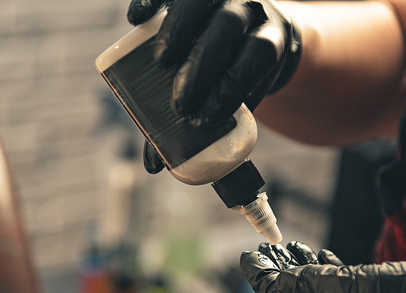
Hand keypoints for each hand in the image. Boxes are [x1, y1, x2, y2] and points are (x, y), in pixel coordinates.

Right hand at [127, 0, 301, 173]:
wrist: (252, 33)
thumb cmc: (235, 75)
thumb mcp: (233, 98)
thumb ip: (201, 124)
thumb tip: (156, 163)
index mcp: (268, 40)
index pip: (256, 57)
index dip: (232, 86)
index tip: (206, 117)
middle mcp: (249, 10)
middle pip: (227, 29)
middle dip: (202, 67)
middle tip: (180, 102)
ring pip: (200, 3)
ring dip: (178, 31)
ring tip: (160, 62)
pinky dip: (152, 1)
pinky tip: (136, 18)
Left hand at [241, 241, 405, 292]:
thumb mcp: (368, 286)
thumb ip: (321, 283)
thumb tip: (283, 280)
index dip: (264, 279)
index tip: (247, 255)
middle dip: (282, 276)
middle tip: (265, 248)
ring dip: (307, 277)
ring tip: (290, 248)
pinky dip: (331, 287)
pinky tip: (323, 263)